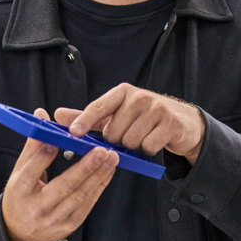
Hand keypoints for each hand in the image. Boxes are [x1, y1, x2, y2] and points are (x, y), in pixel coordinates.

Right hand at [1, 108, 119, 240]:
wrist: (18, 232)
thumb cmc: (21, 195)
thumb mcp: (20, 171)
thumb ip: (33, 144)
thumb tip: (41, 114)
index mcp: (19, 191)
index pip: (32, 171)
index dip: (45, 156)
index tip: (60, 139)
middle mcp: (36, 208)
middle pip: (63, 186)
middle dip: (85, 168)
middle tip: (101, 150)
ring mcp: (54, 220)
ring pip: (80, 195)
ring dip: (98, 175)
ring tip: (112, 157)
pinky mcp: (69, 225)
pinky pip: (88, 203)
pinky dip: (100, 185)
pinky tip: (109, 171)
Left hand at [54, 83, 204, 164]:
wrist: (183, 122)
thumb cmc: (144, 118)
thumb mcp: (117, 113)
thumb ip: (89, 116)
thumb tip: (58, 115)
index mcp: (123, 92)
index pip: (98, 106)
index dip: (84, 120)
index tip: (73, 133)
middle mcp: (139, 97)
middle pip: (113, 132)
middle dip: (118, 139)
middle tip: (129, 133)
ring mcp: (157, 109)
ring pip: (130, 141)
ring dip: (134, 145)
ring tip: (143, 135)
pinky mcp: (170, 123)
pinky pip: (147, 146)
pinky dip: (149, 149)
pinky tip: (155, 140)